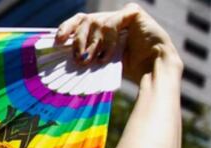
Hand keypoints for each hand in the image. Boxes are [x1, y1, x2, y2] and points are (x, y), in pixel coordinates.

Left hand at [55, 3, 180, 81]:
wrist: (152, 72)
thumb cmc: (126, 71)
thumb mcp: (98, 62)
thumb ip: (83, 55)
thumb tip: (59, 60)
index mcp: (100, 30)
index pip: (78, 22)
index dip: (66, 29)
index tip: (57, 41)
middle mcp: (109, 20)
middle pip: (84, 20)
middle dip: (77, 40)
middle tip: (78, 58)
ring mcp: (121, 16)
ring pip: (96, 21)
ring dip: (91, 43)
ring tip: (91, 60)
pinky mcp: (134, 13)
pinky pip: (113, 20)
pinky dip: (108, 38)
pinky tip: (107, 55)